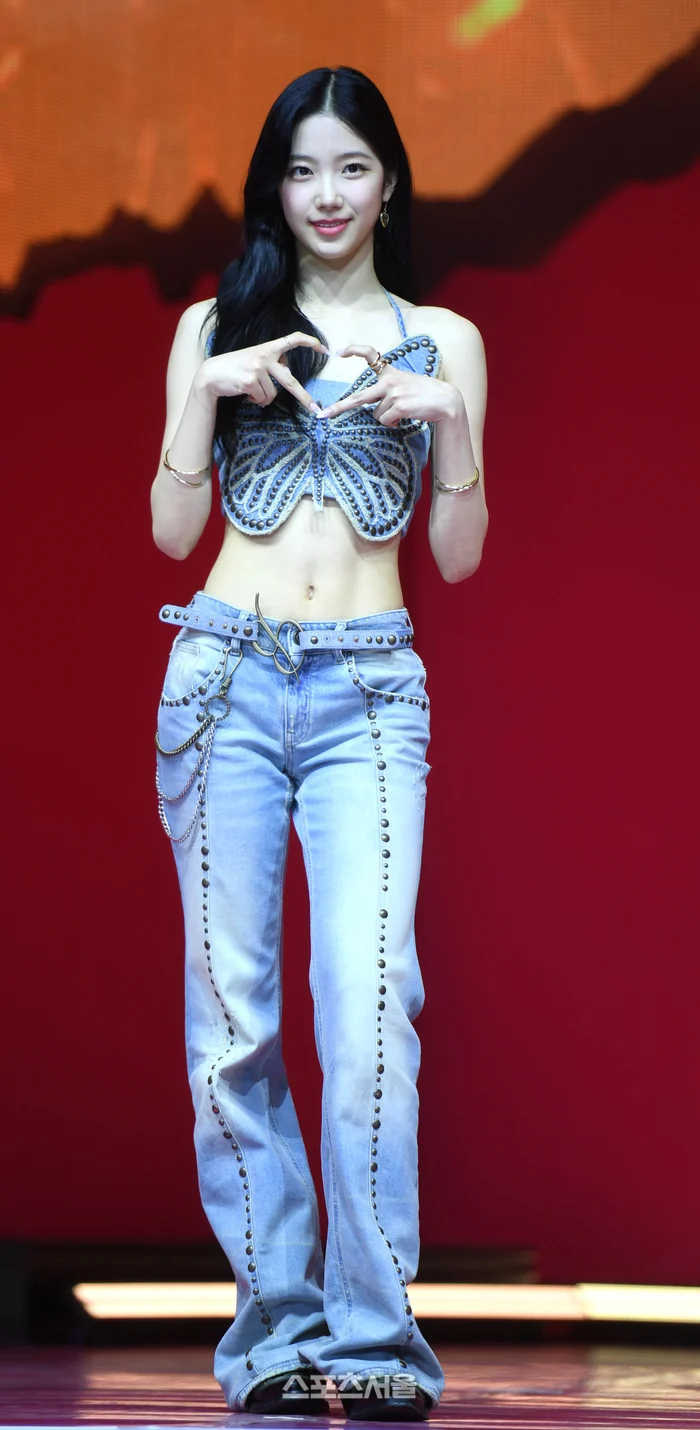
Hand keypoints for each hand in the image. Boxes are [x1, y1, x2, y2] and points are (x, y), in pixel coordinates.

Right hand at [199, 332, 328, 414]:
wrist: (211, 374)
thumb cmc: (235, 368)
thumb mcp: (255, 359)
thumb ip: (272, 363)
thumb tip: (288, 372)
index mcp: (268, 348)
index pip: (293, 339)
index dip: (310, 342)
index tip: (324, 349)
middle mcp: (265, 356)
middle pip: (291, 381)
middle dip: (304, 397)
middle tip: (315, 409)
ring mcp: (258, 368)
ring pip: (273, 394)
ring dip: (264, 398)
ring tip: (251, 391)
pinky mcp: (251, 381)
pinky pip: (262, 399)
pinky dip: (256, 400)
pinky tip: (246, 393)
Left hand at [315, 344, 464, 423]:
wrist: (445, 401)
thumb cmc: (425, 395)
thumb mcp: (405, 385)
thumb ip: (388, 391)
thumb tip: (374, 411)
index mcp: (390, 373)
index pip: (370, 354)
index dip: (354, 351)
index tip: (339, 353)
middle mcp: (389, 381)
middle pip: (358, 397)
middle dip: (340, 407)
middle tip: (323, 415)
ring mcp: (393, 393)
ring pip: (377, 415)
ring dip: (387, 418)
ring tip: (404, 412)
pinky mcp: (399, 405)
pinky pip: (386, 421)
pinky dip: (394, 423)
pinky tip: (406, 416)